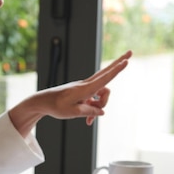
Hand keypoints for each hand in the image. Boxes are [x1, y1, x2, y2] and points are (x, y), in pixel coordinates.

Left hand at [9, 50, 131, 136]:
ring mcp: (85, 87)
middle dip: (119, 64)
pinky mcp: (83, 92)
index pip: (104, 78)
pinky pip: (95, 99)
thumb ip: (90, 111)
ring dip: (100, 107)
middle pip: (106, 73)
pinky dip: (94, 108)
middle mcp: (87, 85)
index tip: (126, 62)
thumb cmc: (56, 106)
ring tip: (89, 120)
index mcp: (85, 89)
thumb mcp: (74, 112)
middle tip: (131, 53)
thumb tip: (101, 112)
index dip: (116, 71)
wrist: (43, 102)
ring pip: (102, 94)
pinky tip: (88, 119)